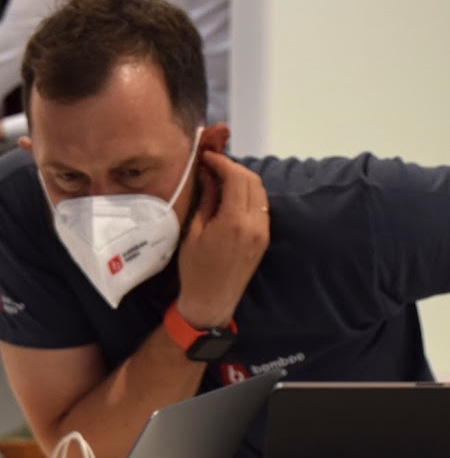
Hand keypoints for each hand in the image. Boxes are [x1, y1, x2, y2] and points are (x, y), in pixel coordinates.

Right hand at [176, 150, 269, 327]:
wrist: (211, 300)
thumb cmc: (195, 269)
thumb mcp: (193, 231)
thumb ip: (205, 199)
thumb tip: (207, 174)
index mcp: (234, 221)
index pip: (236, 177)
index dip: (222, 162)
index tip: (207, 157)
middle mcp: (255, 223)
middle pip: (252, 180)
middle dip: (233, 168)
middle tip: (212, 165)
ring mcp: (263, 231)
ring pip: (260, 191)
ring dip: (242, 179)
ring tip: (220, 179)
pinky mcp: (264, 237)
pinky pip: (261, 206)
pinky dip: (248, 194)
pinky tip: (230, 196)